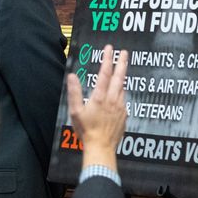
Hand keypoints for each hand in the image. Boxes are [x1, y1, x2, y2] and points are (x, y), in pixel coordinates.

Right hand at [68, 45, 127, 166]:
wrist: (101, 147)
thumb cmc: (86, 131)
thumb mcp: (75, 112)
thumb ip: (74, 92)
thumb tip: (72, 76)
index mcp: (100, 97)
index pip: (105, 74)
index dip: (107, 60)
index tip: (109, 49)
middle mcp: (113, 99)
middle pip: (119, 77)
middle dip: (122, 63)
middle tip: (124, 52)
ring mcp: (120, 107)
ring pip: (123, 87)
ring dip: (123, 76)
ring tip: (122, 69)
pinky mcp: (124, 115)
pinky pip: (123, 99)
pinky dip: (121, 92)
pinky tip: (118, 93)